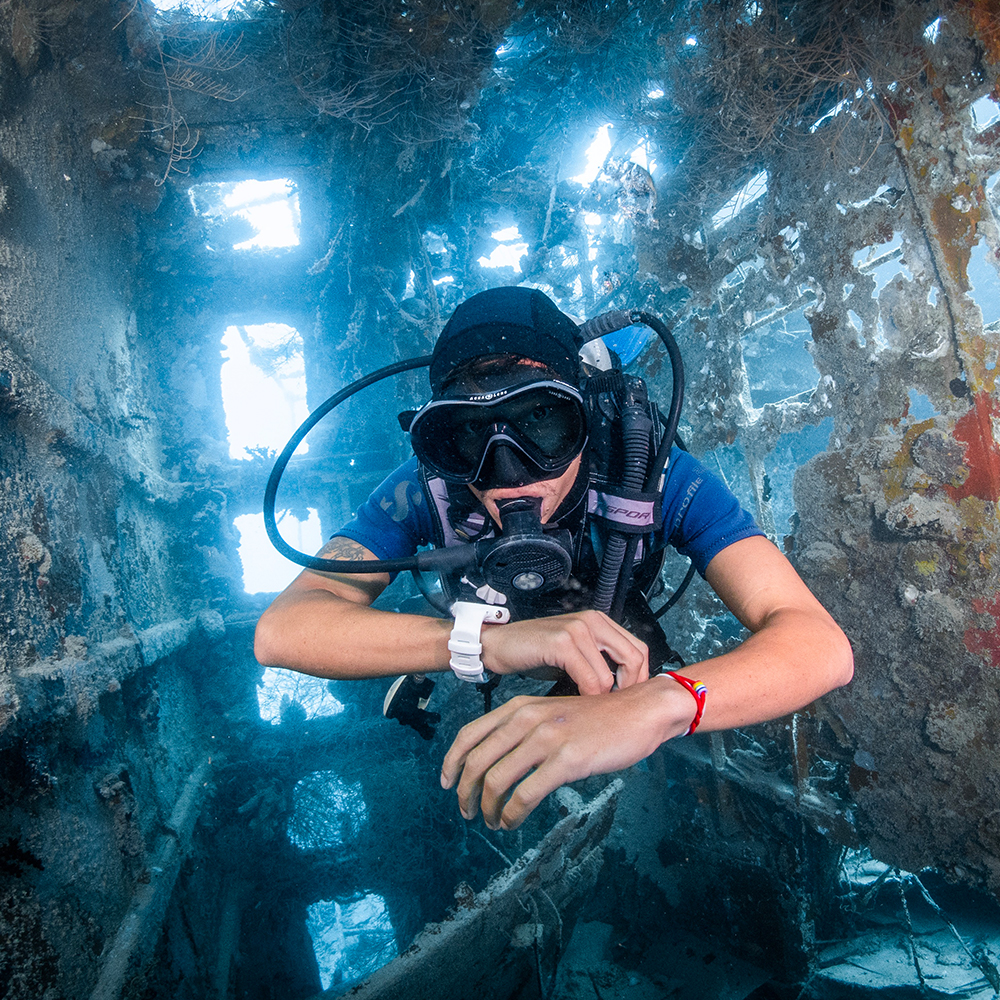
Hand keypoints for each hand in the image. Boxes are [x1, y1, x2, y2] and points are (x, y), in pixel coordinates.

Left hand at [440, 683, 691, 829]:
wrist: (639, 711)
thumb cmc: (596, 718)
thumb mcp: (551, 713)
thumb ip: (524, 729)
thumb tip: (497, 759)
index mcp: (519, 706)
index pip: (470, 734)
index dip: (451, 762)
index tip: (447, 783)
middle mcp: (527, 719)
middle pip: (477, 761)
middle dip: (466, 792)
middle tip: (468, 812)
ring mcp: (546, 738)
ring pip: (497, 780)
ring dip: (488, 808)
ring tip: (492, 822)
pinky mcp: (567, 760)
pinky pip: (526, 794)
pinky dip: (512, 814)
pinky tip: (513, 822)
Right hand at [480, 610, 648, 694]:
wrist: (499, 644)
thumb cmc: (535, 652)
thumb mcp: (574, 653)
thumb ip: (598, 662)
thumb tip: (624, 689)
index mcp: (599, 621)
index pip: (639, 649)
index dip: (641, 677)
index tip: (632, 698)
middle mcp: (592, 621)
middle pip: (634, 658)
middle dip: (630, 689)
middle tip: (619, 707)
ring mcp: (578, 629)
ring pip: (610, 675)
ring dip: (605, 698)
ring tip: (596, 709)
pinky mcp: (562, 643)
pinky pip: (589, 679)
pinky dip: (588, 696)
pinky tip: (580, 703)